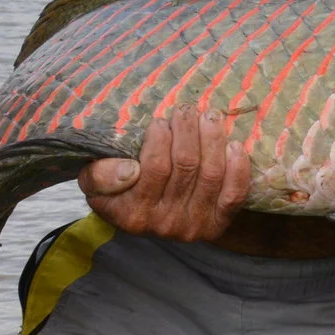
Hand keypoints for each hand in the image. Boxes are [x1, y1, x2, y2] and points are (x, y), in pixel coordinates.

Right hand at [80, 112, 250, 242]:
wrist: (149, 219)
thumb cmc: (121, 191)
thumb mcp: (96, 184)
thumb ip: (99, 175)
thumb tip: (129, 169)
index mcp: (132, 214)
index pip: (154, 168)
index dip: (161, 138)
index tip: (161, 120)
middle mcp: (164, 223)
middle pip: (186, 166)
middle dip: (188, 130)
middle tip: (186, 109)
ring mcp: (193, 225)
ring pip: (211, 174)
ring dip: (213, 139)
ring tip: (209, 116)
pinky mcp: (217, 224)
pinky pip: (233, 194)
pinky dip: (238, 168)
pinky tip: (234, 145)